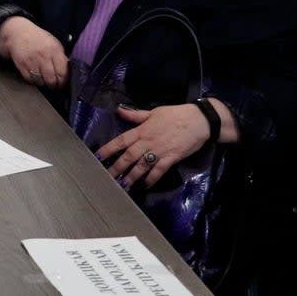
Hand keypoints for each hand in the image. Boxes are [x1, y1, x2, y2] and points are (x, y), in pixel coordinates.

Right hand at [0, 16, 68, 87]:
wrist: (18, 32)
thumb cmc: (38, 38)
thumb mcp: (54, 43)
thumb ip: (60, 57)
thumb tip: (67, 71)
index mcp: (54, 49)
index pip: (62, 72)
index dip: (64, 81)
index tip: (63, 83)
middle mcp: (44, 56)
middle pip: (52, 80)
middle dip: (54, 85)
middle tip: (54, 85)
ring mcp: (32, 61)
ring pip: (41, 81)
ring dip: (44, 83)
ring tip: (44, 79)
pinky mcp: (22, 65)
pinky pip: (30, 79)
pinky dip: (33, 80)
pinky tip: (35, 75)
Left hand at [96, 104, 210, 188]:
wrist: (198, 120)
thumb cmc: (175, 114)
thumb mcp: (154, 112)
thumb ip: (135, 115)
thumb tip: (119, 110)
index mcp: (142, 130)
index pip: (121, 140)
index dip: (108, 149)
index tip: (98, 157)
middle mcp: (148, 141)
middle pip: (129, 156)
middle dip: (117, 167)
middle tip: (107, 177)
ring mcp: (159, 151)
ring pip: (142, 165)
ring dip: (132, 176)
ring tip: (123, 185)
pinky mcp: (171, 158)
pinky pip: (159, 170)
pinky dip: (152, 178)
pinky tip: (146, 185)